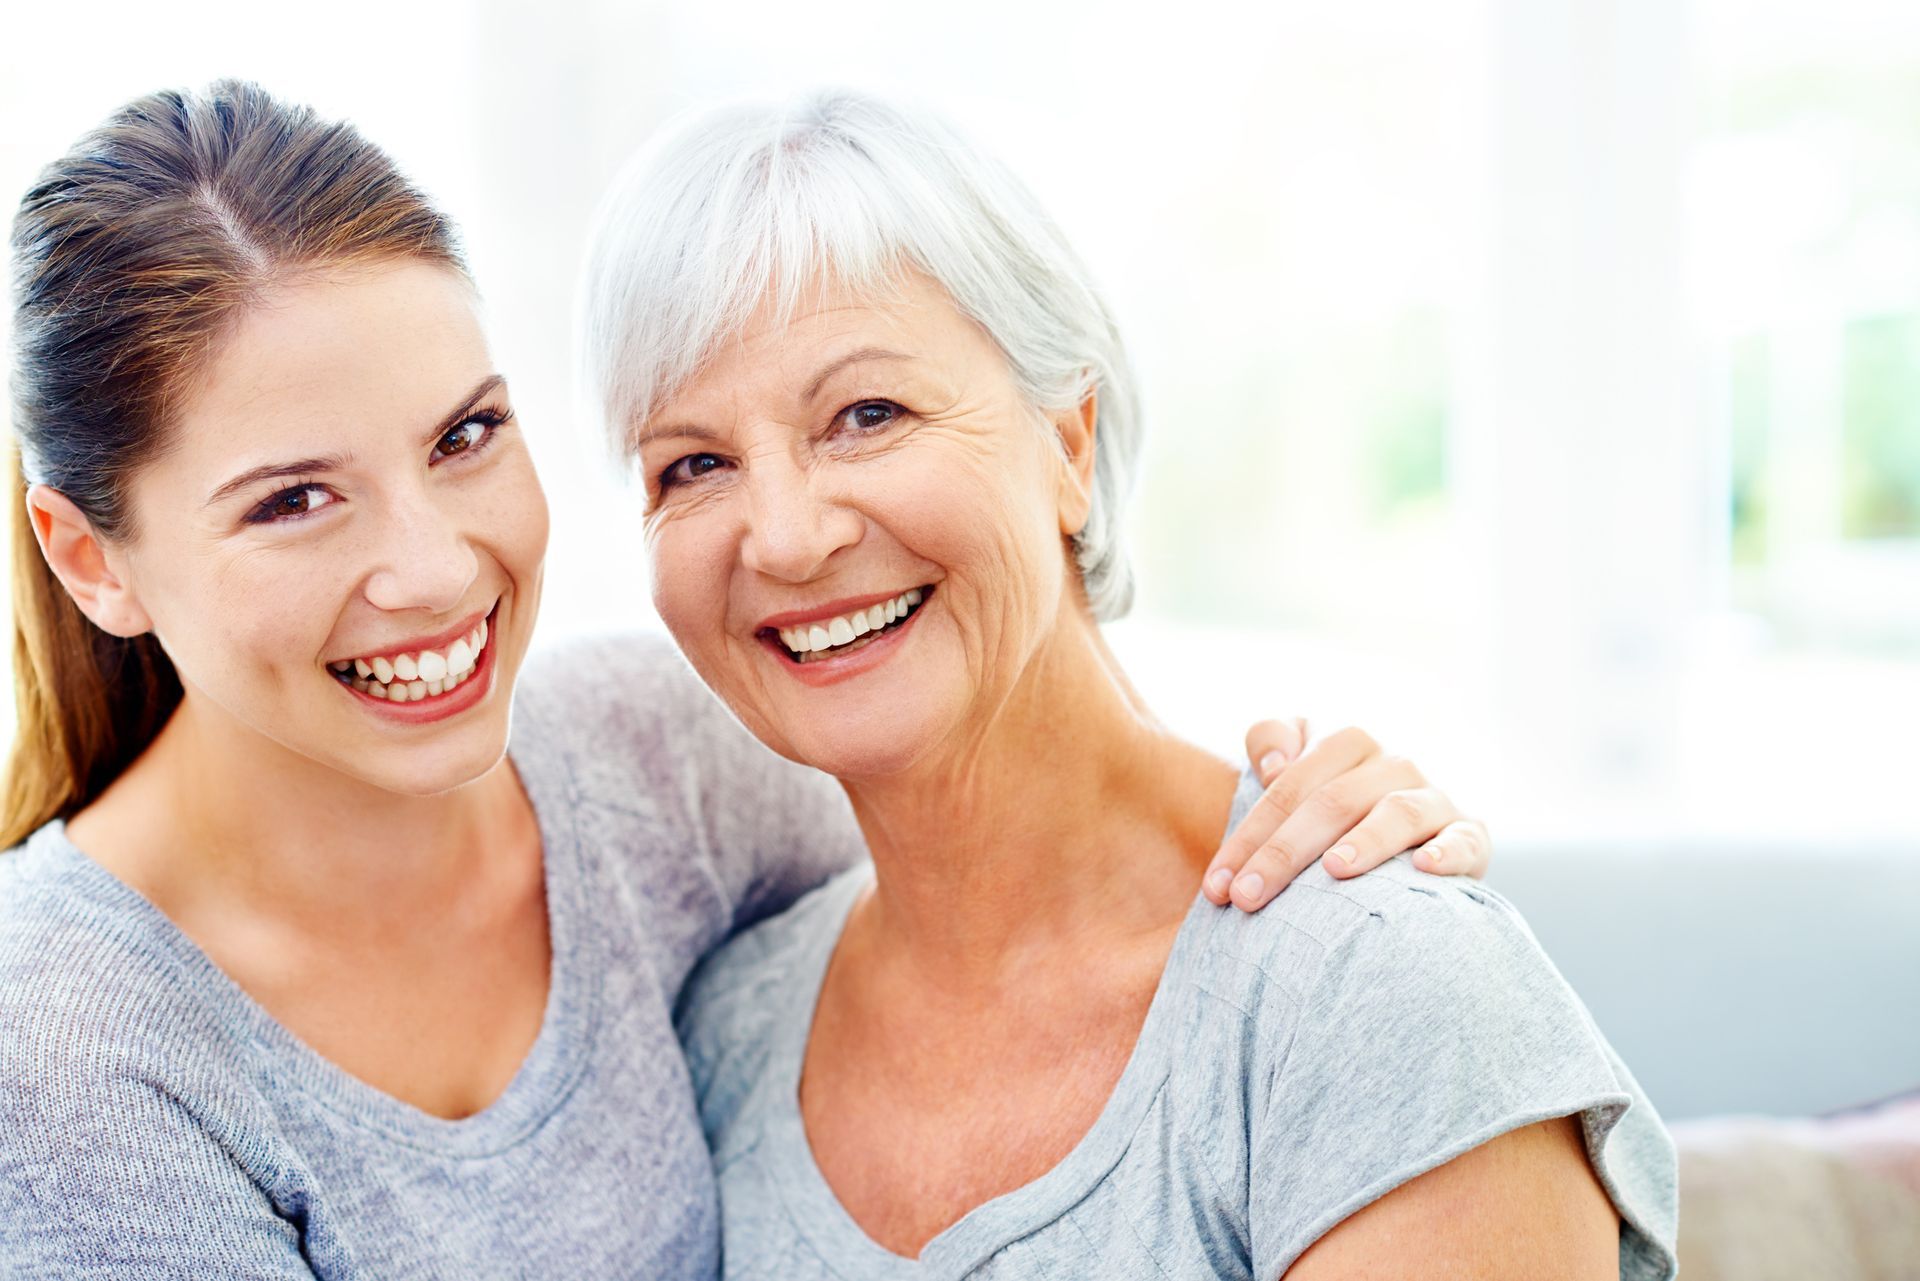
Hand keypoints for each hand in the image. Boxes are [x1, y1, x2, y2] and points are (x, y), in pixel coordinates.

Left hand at [1202, 719, 1491, 911]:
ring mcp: (1434, 799)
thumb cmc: (1333, 811)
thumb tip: (1273, 764)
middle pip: (1332, 801)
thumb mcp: (1297, 769)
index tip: (1216, 887)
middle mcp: (1394, 765)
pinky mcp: (1471, 834)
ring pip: (1398, 812)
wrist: (1408, 844)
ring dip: (1366, 840)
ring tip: (1333, 869)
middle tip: (1247, 898)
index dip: (1249, 834)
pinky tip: (1424, 867)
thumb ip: (1271, 740)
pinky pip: (1466, 838)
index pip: (1289, 786)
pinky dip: (1448, 850)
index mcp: (1348, 745)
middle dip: (1284, 852)